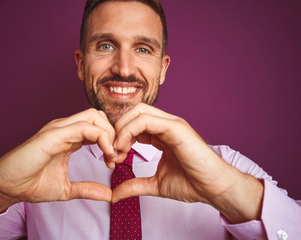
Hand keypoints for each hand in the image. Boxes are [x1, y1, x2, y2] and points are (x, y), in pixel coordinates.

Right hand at [0, 109, 116, 214]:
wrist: (7, 186)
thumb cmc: (31, 183)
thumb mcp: (67, 189)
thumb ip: (88, 189)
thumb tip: (109, 194)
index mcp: (69, 138)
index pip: (98, 127)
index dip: (111, 141)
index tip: (114, 162)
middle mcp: (65, 129)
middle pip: (99, 116)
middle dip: (114, 134)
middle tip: (116, 156)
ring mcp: (59, 129)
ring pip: (94, 116)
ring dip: (109, 134)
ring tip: (112, 156)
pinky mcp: (54, 134)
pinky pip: (84, 127)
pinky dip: (101, 138)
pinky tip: (105, 155)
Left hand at [111, 103, 262, 222]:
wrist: (214, 189)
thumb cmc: (191, 183)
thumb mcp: (155, 184)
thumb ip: (134, 185)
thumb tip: (114, 194)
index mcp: (161, 134)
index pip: (133, 123)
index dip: (119, 137)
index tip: (113, 157)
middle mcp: (166, 125)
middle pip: (133, 112)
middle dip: (117, 129)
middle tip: (112, 151)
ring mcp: (171, 124)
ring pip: (137, 112)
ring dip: (121, 129)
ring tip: (117, 151)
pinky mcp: (176, 128)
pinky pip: (145, 120)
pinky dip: (129, 131)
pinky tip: (124, 148)